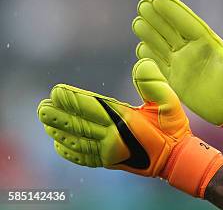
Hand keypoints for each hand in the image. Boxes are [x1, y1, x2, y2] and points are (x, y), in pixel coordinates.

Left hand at [37, 59, 222, 197]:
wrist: (177, 159)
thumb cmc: (173, 127)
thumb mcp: (169, 101)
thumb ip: (154, 82)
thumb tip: (141, 63)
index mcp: (124, 120)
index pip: (91, 107)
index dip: (72, 99)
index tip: (56, 91)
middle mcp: (112, 138)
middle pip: (79, 124)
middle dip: (59, 114)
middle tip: (42, 106)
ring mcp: (109, 152)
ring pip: (77, 140)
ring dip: (59, 130)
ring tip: (46, 120)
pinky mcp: (110, 161)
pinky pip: (84, 157)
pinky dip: (69, 151)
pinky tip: (59, 144)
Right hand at [132, 0, 222, 159]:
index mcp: (207, 42)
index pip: (185, 21)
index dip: (171, 10)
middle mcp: (192, 50)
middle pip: (169, 29)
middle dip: (156, 17)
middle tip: (142, 5)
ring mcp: (183, 65)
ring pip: (161, 45)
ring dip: (149, 33)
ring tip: (137, 22)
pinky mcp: (176, 81)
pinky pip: (159, 65)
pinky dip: (149, 56)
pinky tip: (140, 47)